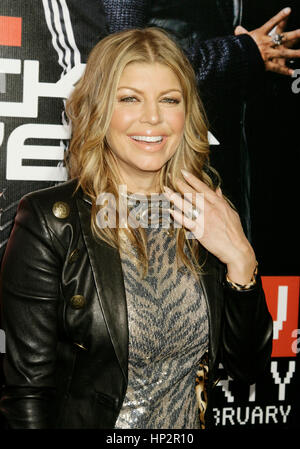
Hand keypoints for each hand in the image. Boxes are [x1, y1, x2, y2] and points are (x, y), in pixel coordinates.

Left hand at [163, 170, 256, 284]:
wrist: (236, 249)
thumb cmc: (235, 232)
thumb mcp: (231, 212)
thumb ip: (222, 200)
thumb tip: (218, 190)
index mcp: (219, 204)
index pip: (204, 188)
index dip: (193, 180)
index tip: (184, 173)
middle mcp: (211, 210)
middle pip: (193, 195)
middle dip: (181, 185)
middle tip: (171, 178)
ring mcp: (205, 221)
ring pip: (187, 206)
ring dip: (175, 198)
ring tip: (166, 191)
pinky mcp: (200, 232)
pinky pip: (187, 222)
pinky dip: (178, 216)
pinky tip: (170, 211)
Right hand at [235, 7, 299, 75]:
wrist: (235, 60)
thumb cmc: (237, 48)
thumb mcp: (240, 39)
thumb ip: (242, 33)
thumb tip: (237, 29)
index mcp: (260, 35)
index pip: (271, 23)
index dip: (280, 16)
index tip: (289, 10)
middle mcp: (266, 43)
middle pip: (283, 37)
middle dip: (294, 34)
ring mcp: (267, 54)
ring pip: (284, 53)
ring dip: (295, 53)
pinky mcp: (265, 65)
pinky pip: (277, 68)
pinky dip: (285, 71)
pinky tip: (293, 72)